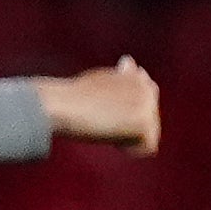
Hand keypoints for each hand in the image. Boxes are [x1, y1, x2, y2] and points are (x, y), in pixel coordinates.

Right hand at [38, 58, 160, 154]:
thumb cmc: (70, 96)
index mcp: (136, 77)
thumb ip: (119, 76)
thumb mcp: (99, 79)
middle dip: (128, 126)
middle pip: (150, 120)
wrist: (61, 105)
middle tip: (99, 121)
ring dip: (126, 136)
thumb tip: (129, 60)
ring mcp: (147, 104)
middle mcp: (147, 88)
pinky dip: (128, 148)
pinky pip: (146, 147)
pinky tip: (109, 138)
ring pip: (147, 134)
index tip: (100, 112)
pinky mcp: (144, 122)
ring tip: (102, 127)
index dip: (122, 113)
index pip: (145, 102)